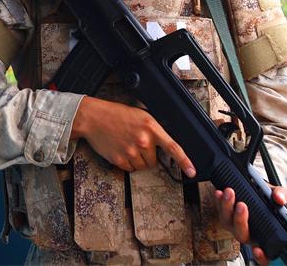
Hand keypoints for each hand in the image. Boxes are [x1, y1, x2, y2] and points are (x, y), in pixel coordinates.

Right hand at [70, 96, 194, 176]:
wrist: (94, 118)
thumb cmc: (116, 114)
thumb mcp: (140, 115)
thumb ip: (153, 129)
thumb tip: (163, 144)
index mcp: (151, 127)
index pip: (173, 147)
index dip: (185, 161)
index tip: (192, 171)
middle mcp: (143, 140)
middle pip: (154, 161)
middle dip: (148, 156)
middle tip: (137, 144)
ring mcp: (131, 151)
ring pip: (142, 166)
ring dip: (137, 160)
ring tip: (127, 145)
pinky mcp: (120, 160)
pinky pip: (130, 169)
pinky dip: (127, 163)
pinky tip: (120, 150)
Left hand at [214, 185, 286, 264]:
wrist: (259, 192)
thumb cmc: (271, 200)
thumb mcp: (279, 196)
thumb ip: (282, 196)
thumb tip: (279, 198)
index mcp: (264, 237)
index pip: (265, 255)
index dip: (261, 257)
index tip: (257, 249)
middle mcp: (249, 234)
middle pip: (241, 235)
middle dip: (240, 220)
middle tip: (242, 205)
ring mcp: (235, 226)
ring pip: (228, 222)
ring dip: (226, 208)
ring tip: (229, 193)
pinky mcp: (226, 215)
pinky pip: (220, 211)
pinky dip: (218, 202)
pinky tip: (218, 193)